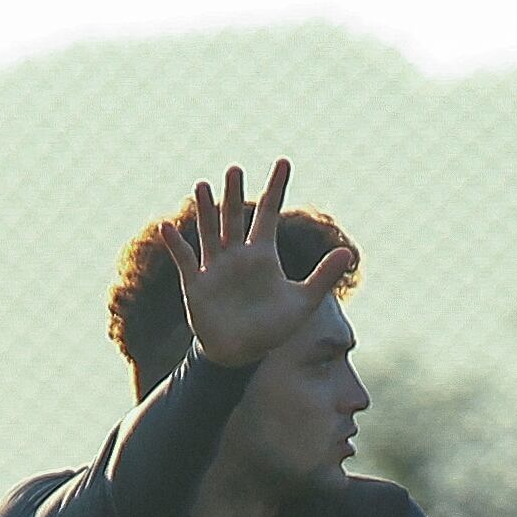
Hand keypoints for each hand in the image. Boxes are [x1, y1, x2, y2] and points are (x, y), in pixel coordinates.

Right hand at [172, 158, 357, 369]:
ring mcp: (214, 267)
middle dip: (235, 194)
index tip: (284, 162)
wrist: (240, 355)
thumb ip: (323, 277)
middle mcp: (237, 254)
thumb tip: (348, 253)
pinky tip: (168, 227)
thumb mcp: (302, 303)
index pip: (269, 214)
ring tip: (203, 185)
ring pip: (210, 231)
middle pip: (234, 216)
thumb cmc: (272, 329)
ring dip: (206, 210)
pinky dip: (176, 244)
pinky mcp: (196, 283)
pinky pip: (185, 260)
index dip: (276, 189)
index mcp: (262, 255)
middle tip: (235, 170)